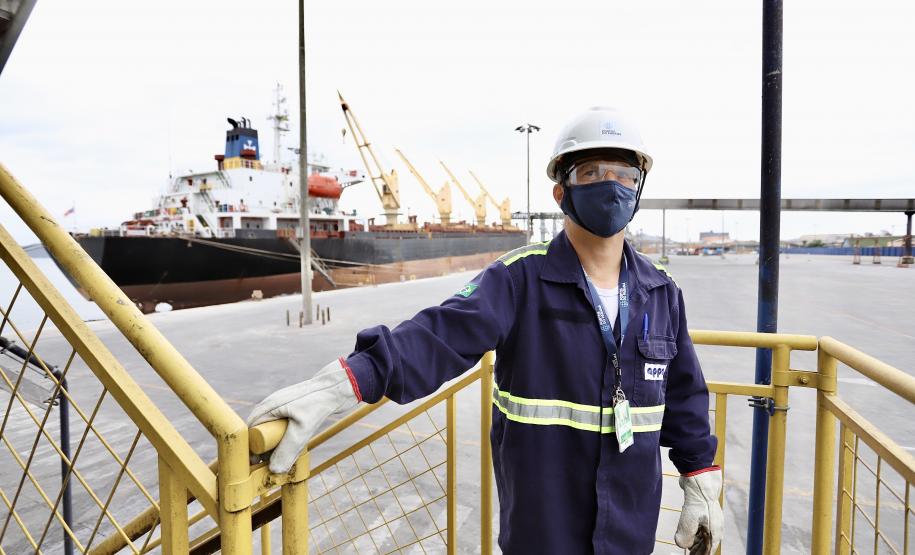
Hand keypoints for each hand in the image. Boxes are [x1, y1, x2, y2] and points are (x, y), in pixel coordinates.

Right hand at [247, 358, 359, 473]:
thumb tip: (274, 470)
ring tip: (286, 457)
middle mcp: (273, 404)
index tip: (258, 463)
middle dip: (264, 448)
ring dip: (276, 444)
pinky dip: (286, 438)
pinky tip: (295, 447)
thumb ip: (288, 450)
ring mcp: (283, 405)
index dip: (252, 447)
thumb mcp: (302, 429)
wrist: (339, 385)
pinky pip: (283, 426)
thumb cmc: (319, 403)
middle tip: (273, 463)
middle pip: (260, 430)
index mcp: (269, 406)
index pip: (251, 429)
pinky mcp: (294, 408)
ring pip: (272, 430)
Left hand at [674, 467, 722, 553]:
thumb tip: (682, 545)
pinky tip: (688, 534)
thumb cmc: (697, 500)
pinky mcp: (705, 513)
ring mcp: (711, 520)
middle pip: (706, 545)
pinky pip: (700, 527)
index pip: (708, 551)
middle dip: (697, 551)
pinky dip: (694, 533)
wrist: (700, 480)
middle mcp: (715, 528)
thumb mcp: (689, 520)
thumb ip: (685, 536)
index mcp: (715, 532)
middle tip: (688, 554)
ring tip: (687, 548)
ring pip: (703, 536)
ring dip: (695, 542)